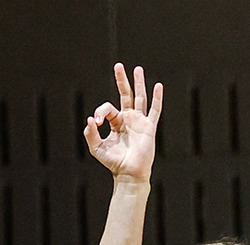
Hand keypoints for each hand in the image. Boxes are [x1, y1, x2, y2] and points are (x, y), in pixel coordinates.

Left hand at [87, 63, 163, 182]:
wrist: (129, 173)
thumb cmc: (113, 162)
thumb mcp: (96, 148)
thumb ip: (90, 133)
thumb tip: (90, 119)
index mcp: (116, 123)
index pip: (108, 108)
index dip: (100, 112)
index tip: (96, 122)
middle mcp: (128, 119)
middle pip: (125, 94)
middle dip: (121, 80)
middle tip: (118, 65)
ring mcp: (139, 122)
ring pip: (140, 98)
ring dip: (138, 83)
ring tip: (137, 69)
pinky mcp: (149, 127)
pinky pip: (154, 110)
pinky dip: (157, 98)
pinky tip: (158, 86)